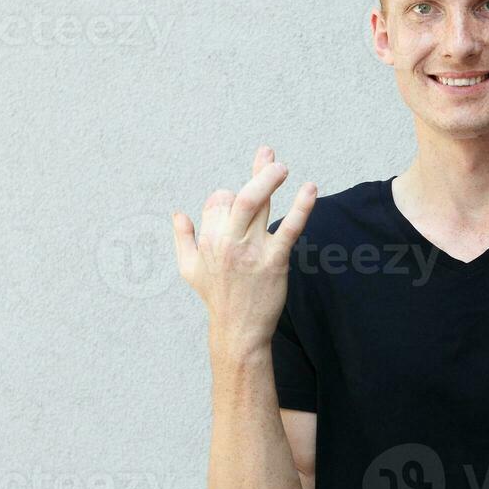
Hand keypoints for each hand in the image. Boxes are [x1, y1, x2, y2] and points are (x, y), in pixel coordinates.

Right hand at [171, 146, 316, 353]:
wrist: (238, 330)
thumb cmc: (216, 297)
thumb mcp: (189, 269)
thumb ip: (182, 239)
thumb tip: (178, 213)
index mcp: (208, 238)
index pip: (220, 199)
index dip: (231, 197)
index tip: (241, 205)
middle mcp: (227, 241)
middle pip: (239, 195)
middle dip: (258, 172)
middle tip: (272, 158)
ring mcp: (250, 250)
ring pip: (258, 204)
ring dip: (271, 179)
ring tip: (282, 167)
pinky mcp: (274, 260)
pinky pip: (289, 228)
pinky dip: (301, 206)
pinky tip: (310, 189)